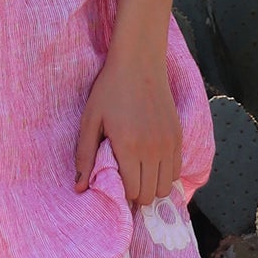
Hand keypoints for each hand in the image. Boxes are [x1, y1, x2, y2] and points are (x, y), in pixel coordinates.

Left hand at [75, 36, 180, 209]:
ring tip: (140, 175)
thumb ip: (85, 156)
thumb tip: (79, 188)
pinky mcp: (178, 135)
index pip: (133, 192)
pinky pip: (177, 170)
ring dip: (153, 186)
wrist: (139, 63)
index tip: (114, 186)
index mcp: (129, 147)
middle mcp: (153, 149)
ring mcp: (169, 143)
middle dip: (137, 195)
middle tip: (126, 182)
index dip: (123, 195)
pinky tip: (152, 164)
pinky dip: (165, 174)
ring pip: (166, 186)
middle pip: (151, 194)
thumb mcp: (90, 120)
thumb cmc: (110, 89)